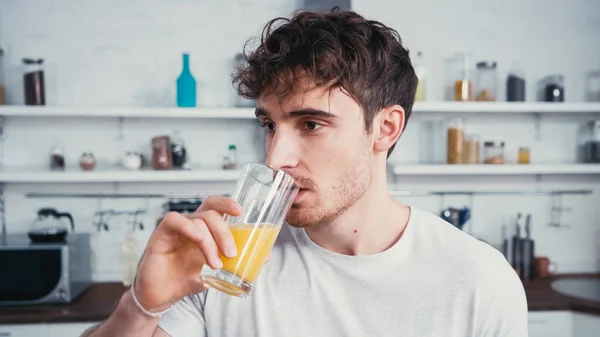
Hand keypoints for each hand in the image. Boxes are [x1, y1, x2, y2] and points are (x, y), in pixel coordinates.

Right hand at [133, 195, 240, 311]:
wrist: (161, 296)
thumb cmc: (186, 279)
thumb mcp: (216, 271)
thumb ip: (235, 262)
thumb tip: (264, 256)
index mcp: (204, 228)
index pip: (215, 206)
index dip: (227, 203)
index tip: (240, 211)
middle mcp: (190, 224)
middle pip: (211, 212)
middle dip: (225, 232)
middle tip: (232, 253)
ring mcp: (176, 228)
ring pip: (198, 220)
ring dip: (211, 242)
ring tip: (215, 264)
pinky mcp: (160, 235)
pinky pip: (174, 220)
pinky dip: (189, 227)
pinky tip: (198, 240)